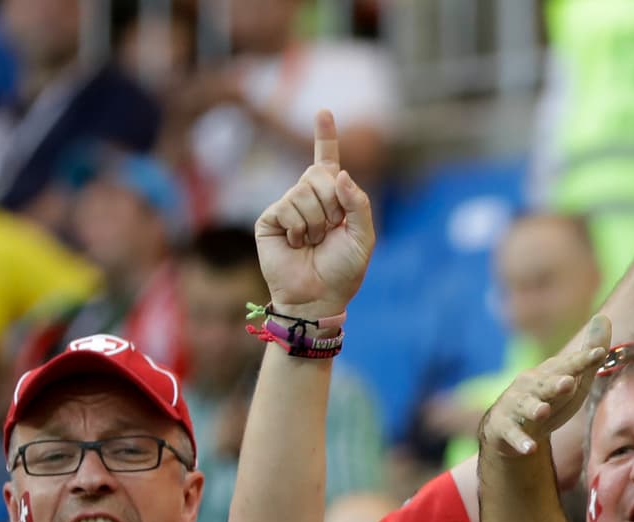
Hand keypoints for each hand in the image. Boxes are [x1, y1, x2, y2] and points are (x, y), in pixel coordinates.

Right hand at [254, 110, 374, 318]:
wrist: (318, 297)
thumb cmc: (343, 270)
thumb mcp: (363, 236)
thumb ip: (358, 203)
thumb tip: (338, 172)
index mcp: (333, 198)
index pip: (327, 160)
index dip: (325, 136)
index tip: (323, 111)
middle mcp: (308, 197)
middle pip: (319, 175)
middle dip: (332, 204)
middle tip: (329, 231)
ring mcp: (287, 206)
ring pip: (304, 192)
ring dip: (316, 222)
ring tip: (312, 242)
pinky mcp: (270, 218)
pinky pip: (288, 207)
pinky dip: (298, 228)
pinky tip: (296, 244)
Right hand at [481, 316, 611, 455]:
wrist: (510, 428)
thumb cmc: (549, 400)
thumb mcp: (573, 380)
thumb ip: (588, 355)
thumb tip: (604, 318)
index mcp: (549, 373)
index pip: (569, 366)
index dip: (583, 360)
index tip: (600, 354)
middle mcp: (531, 386)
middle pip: (545, 384)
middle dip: (555, 383)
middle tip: (568, 383)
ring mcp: (516, 406)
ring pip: (525, 406)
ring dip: (534, 408)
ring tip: (543, 410)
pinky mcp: (505, 428)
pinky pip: (514, 435)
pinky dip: (521, 441)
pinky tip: (530, 448)